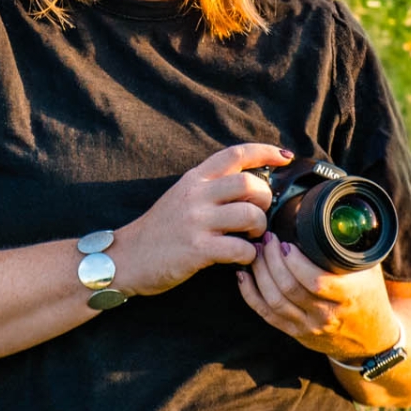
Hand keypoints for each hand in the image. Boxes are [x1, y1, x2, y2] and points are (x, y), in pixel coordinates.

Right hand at [110, 143, 292, 297]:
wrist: (125, 258)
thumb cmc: (158, 231)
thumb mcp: (180, 198)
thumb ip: (209, 189)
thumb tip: (250, 187)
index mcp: (194, 179)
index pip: (235, 154)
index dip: (265, 152)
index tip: (285, 156)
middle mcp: (196, 195)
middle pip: (250, 184)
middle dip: (265, 200)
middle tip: (259, 215)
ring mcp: (196, 221)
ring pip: (250, 214)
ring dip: (260, 228)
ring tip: (252, 237)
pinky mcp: (198, 249)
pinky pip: (241, 248)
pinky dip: (249, 255)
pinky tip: (242, 258)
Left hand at [237, 231, 399, 362]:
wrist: (370, 337)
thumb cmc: (368, 295)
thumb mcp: (368, 269)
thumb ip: (351, 245)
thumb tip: (335, 212)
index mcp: (348, 296)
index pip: (316, 282)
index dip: (295, 262)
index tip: (286, 243)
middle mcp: (326, 315)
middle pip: (289, 289)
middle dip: (272, 260)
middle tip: (266, 239)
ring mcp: (309, 327)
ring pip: (274, 302)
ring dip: (260, 273)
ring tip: (256, 251)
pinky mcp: (295, 332)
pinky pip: (266, 315)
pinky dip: (251, 294)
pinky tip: (244, 275)